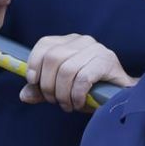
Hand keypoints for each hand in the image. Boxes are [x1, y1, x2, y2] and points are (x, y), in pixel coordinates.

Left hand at [20, 34, 135, 111]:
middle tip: (54, 101)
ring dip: (62, 94)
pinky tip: (78, 103)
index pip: (44, 44)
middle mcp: (82, 40)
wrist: (120, 95)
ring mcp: (96, 49)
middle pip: (53, 58)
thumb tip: (24, 95)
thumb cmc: (89, 90)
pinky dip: (76, 95)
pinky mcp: (108, 61)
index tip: (34, 82)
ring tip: (67, 105)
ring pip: (67, 70)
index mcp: (68, 41)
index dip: (34, 64)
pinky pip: (83, 79)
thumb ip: (41, 90)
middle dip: (48, 85)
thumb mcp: (60, 89)